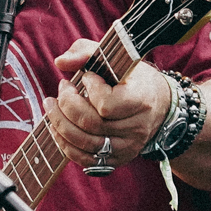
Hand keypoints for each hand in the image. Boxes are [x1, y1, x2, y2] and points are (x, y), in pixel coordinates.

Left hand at [46, 40, 172, 166]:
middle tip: (62, 88)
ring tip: (52, 106)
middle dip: (67, 105)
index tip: (87, 76)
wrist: (158, 104)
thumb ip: (86, 51)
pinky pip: (85, 159)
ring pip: (85, 144)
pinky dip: (65, 144)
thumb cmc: (132, 77)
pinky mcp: (118, 159)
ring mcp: (127, 147)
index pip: (106, 104)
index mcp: (141, 101)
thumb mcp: (116, 56)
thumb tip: (60, 62)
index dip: (90, 89)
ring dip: (60, 124)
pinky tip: (56, 127)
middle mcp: (136, 128)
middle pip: (91, 124)